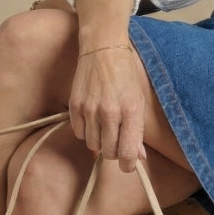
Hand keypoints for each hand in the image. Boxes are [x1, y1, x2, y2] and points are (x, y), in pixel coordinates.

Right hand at [68, 47, 146, 172]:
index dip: (128, 165)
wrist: (103, 49)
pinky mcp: (75, 105)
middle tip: (117, 141)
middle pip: (109, 153)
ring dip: (100, 142)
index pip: (128, 153)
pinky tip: (93, 120)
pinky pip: (79, 133)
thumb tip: (138, 157)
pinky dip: (86, 132)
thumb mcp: (138, 101)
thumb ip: (138, 131)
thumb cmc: (125, 74)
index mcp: (131, 111)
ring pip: (93, 145)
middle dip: (115, 152)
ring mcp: (90, 109)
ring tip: (105, 128)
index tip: (128, 164)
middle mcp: (110, 112)